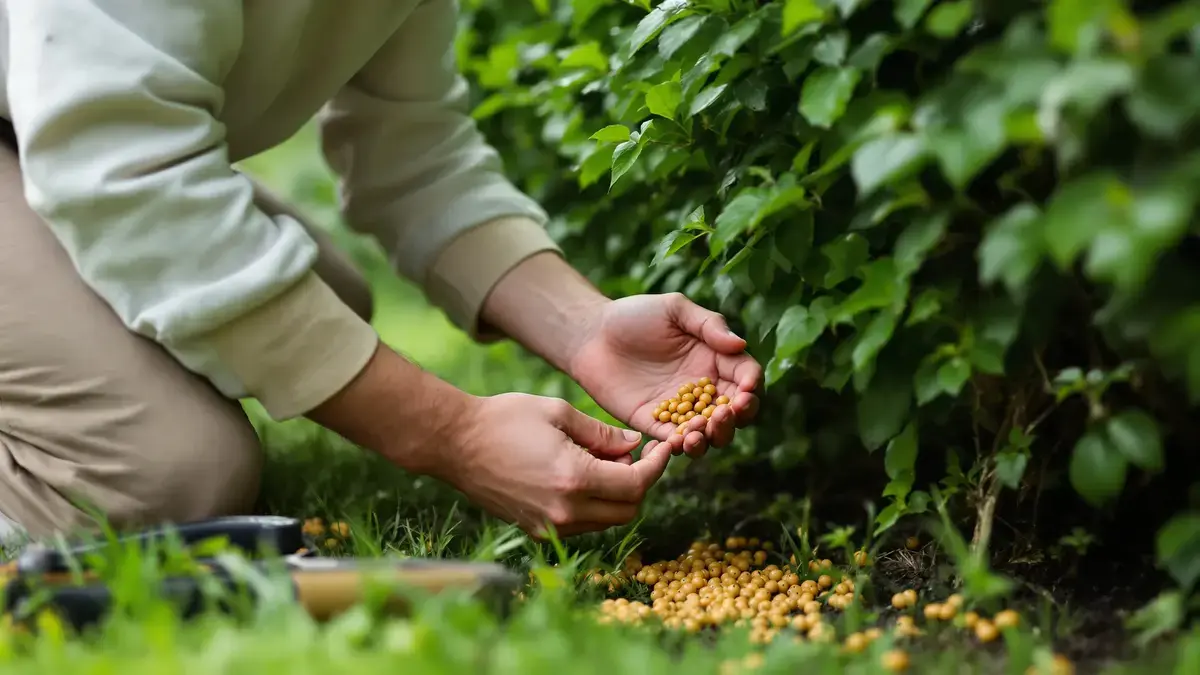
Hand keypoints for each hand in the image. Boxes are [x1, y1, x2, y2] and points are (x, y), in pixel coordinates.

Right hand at [435, 392, 672, 536]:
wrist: (454, 442)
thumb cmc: (504, 418)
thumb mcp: (559, 413)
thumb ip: (603, 434)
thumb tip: (635, 446)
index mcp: (574, 479)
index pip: (637, 485)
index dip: (657, 466)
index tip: (663, 447)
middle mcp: (565, 511)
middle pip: (628, 509)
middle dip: (640, 482)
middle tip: (634, 454)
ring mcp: (549, 526)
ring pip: (607, 520)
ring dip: (617, 495)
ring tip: (604, 461)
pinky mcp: (536, 530)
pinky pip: (582, 524)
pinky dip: (594, 504)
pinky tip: (583, 474)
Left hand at [568, 292, 761, 457]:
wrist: (591, 334)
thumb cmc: (634, 315)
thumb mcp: (674, 309)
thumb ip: (708, 325)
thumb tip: (740, 344)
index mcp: (714, 359)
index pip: (745, 376)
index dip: (751, 386)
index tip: (746, 390)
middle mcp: (703, 388)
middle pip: (734, 412)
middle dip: (737, 417)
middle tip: (725, 413)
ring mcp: (680, 409)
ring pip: (708, 433)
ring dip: (712, 437)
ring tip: (700, 430)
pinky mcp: (653, 424)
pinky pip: (674, 441)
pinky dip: (681, 446)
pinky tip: (679, 442)